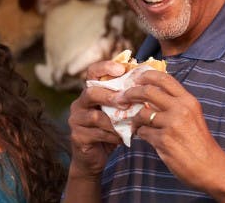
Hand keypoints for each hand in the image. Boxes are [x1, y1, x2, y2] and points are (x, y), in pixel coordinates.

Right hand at [67, 60, 126, 177]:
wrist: (94, 157)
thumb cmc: (110, 130)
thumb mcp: (117, 112)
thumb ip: (125, 99)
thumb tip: (148, 83)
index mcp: (89, 92)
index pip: (92, 72)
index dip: (105, 67)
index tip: (121, 69)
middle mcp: (79, 104)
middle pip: (90, 93)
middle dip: (110, 96)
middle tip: (125, 102)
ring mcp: (76, 120)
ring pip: (95, 116)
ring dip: (115, 121)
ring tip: (129, 124)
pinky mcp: (78, 137)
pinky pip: (97, 133)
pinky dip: (113, 135)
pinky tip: (122, 138)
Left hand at [123, 69, 224, 190]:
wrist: (210, 167)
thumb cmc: (200, 143)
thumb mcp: (192, 116)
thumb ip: (175, 104)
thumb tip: (150, 95)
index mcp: (188, 100)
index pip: (164, 79)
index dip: (146, 75)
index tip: (135, 78)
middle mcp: (181, 109)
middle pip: (148, 91)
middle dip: (130, 93)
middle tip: (121, 97)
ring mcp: (172, 124)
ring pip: (142, 114)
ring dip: (134, 119)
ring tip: (135, 124)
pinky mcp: (163, 141)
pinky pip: (143, 132)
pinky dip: (140, 134)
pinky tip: (143, 136)